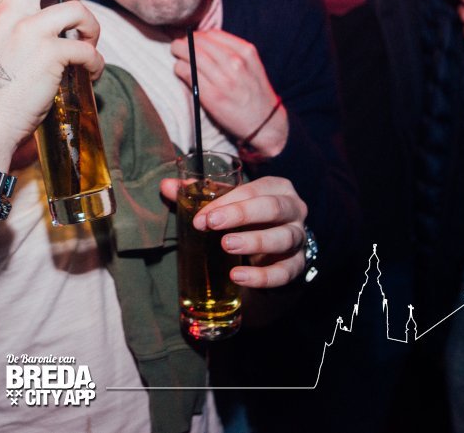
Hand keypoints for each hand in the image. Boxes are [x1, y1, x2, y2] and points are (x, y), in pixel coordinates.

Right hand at [0, 0, 103, 164]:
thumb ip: (3, 28)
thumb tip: (35, 20)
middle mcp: (10, 14)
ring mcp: (30, 31)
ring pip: (77, 10)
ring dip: (92, 28)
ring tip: (90, 47)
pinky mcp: (50, 53)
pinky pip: (87, 48)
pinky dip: (96, 62)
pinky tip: (92, 73)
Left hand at [160, 175, 307, 287]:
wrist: (273, 247)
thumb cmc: (246, 217)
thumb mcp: (226, 203)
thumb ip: (196, 193)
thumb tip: (165, 185)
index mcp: (276, 188)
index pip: (254, 189)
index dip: (228, 201)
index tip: (202, 217)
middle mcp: (293, 209)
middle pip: (273, 208)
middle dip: (242, 214)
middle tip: (212, 225)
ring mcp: (298, 238)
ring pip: (284, 238)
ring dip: (255, 242)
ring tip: (227, 246)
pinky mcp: (297, 265)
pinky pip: (284, 272)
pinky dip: (263, 277)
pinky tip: (239, 277)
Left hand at [169, 30, 287, 156]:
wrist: (264, 123)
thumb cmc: (254, 92)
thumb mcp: (252, 65)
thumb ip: (232, 51)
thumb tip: (202, 40)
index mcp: (246, 52)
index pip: (212, 34)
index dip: (197, 35)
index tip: (191, 40)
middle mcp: (236, 63)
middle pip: (199, 43)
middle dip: (184, 42)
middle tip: (177, 47)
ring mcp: (224, 79)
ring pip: (190, 55)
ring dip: (179, 54)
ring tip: (177, 57)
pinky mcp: (212, 95)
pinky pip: (187, 73)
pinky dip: (179, 69)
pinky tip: (180, 71)